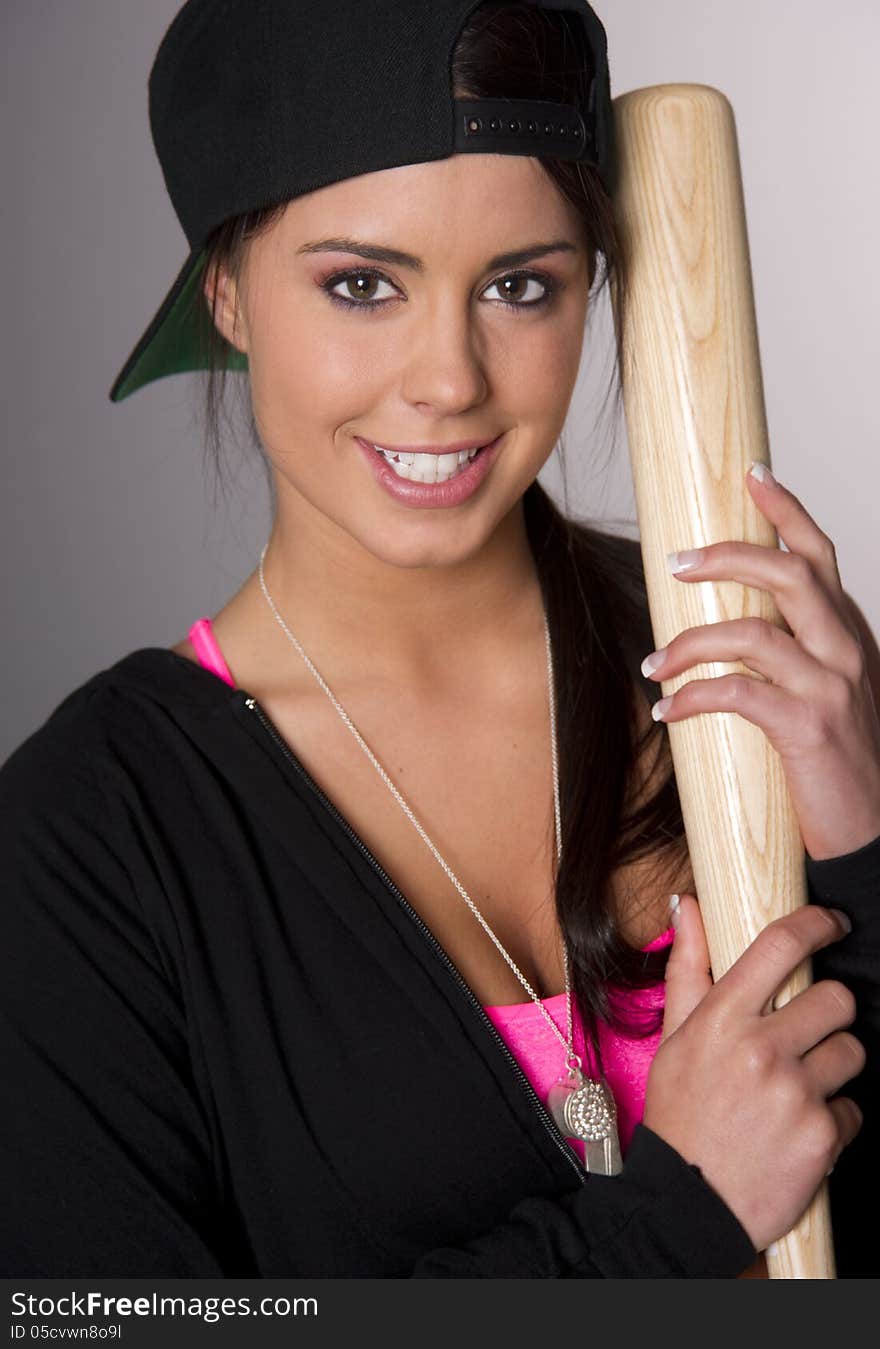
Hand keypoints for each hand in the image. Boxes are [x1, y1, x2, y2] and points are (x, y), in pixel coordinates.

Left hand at [641, 463, 879, 860]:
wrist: (874, 829)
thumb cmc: (841, 761)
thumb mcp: (832, 691)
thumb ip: (800, 652)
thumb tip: (732, 624)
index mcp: (850, 632)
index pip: (820, 554)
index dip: (788, 510)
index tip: (755, 475)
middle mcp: (848, 649)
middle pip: (788, 573)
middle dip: (725, 556)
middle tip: (674, 561)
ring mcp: (833, 687)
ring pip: (751, 633)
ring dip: (689, 642)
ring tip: (654, 665)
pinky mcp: (810, 729)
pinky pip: (737, 695)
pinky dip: (692, 697)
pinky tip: (667, 710)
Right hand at [643, 894, 864, 1254]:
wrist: (687, 1203)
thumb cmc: (679, 1114)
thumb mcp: (674, 1038)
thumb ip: (688, 967)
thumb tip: (689, 906)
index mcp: (722, 1019)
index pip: (780, 946)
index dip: (815, 924)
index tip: (830, 924)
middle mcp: (761, 1050)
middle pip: (836, 998)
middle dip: (830, 1011)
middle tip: (809, 1032)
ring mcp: (796, 1093)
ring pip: (853, 1050)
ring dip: (834, 1065)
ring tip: (800, 1087)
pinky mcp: (823, 1135)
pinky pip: (854, 1107)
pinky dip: (834, 1117)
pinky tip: (800, 1129)